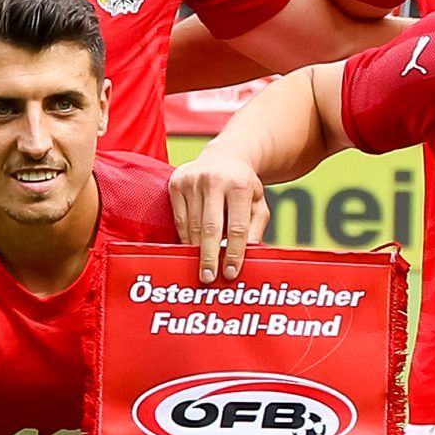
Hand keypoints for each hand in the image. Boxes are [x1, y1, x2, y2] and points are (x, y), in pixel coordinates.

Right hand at [169, 146, 268, 281]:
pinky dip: (185, 237)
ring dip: (196, 250)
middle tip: (208, 278)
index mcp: (240, 185)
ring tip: (201, 267)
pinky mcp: (176, 183)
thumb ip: (255, 229)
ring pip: (192, 225)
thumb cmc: (244, 187)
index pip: (237, 227)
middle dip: (209, 257)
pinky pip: (179, 219)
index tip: (230, 273)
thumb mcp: (258, 204)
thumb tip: (247, 255)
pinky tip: (191, 249)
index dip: (234, 253)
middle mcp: (215, 180)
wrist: (225, 156)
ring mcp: (193, 181)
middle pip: (210, 228)